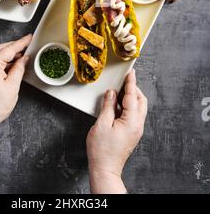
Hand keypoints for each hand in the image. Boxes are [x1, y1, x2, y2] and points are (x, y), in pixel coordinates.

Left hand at [0, 34, 31, 127]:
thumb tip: (23, 59)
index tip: (29, 37)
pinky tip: (13, 64)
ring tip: (23, 55)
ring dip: (10, 53)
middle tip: (27, 44)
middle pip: (2, 49)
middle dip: (15, 46)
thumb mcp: (13, 85)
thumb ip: (19, 68)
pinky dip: (5, 61)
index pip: (10, 49)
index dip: (21, 42)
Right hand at [86, 70, 146, 193]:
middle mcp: (137, 125)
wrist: (105, 168)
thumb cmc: (102, 150)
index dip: (130, 83)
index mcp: (131, 121)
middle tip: (124, 81)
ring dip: (130, 97)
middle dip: (133, 89)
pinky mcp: (132, 133)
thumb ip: (107, 106)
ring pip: (138, 108)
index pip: (132, 96)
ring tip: (118, 91)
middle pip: (141, 101)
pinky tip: (116, 105)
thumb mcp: (101, 124)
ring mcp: (136, 130)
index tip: (130, 72)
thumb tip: (111, 93)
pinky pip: (133, 115)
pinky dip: (127, 106)